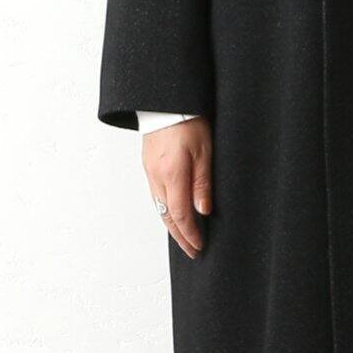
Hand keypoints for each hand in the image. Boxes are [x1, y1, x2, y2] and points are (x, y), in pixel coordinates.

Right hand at [143, 117, 211, 257]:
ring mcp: (150, 172)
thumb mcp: (204, 151)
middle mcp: (157, 177)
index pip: (181, 215)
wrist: (165, 100)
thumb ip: (203, 183)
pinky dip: (164, 211)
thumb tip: (203, 211)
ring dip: (172, 226)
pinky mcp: (148, 165)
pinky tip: (172, 214)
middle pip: (167, 217)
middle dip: (180, 237)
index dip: (190, 235)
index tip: (199, 248)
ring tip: (184, 238)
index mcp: (172, 175)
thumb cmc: (188, 120)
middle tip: (192, 252)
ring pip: (159, 208)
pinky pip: (155, 196)